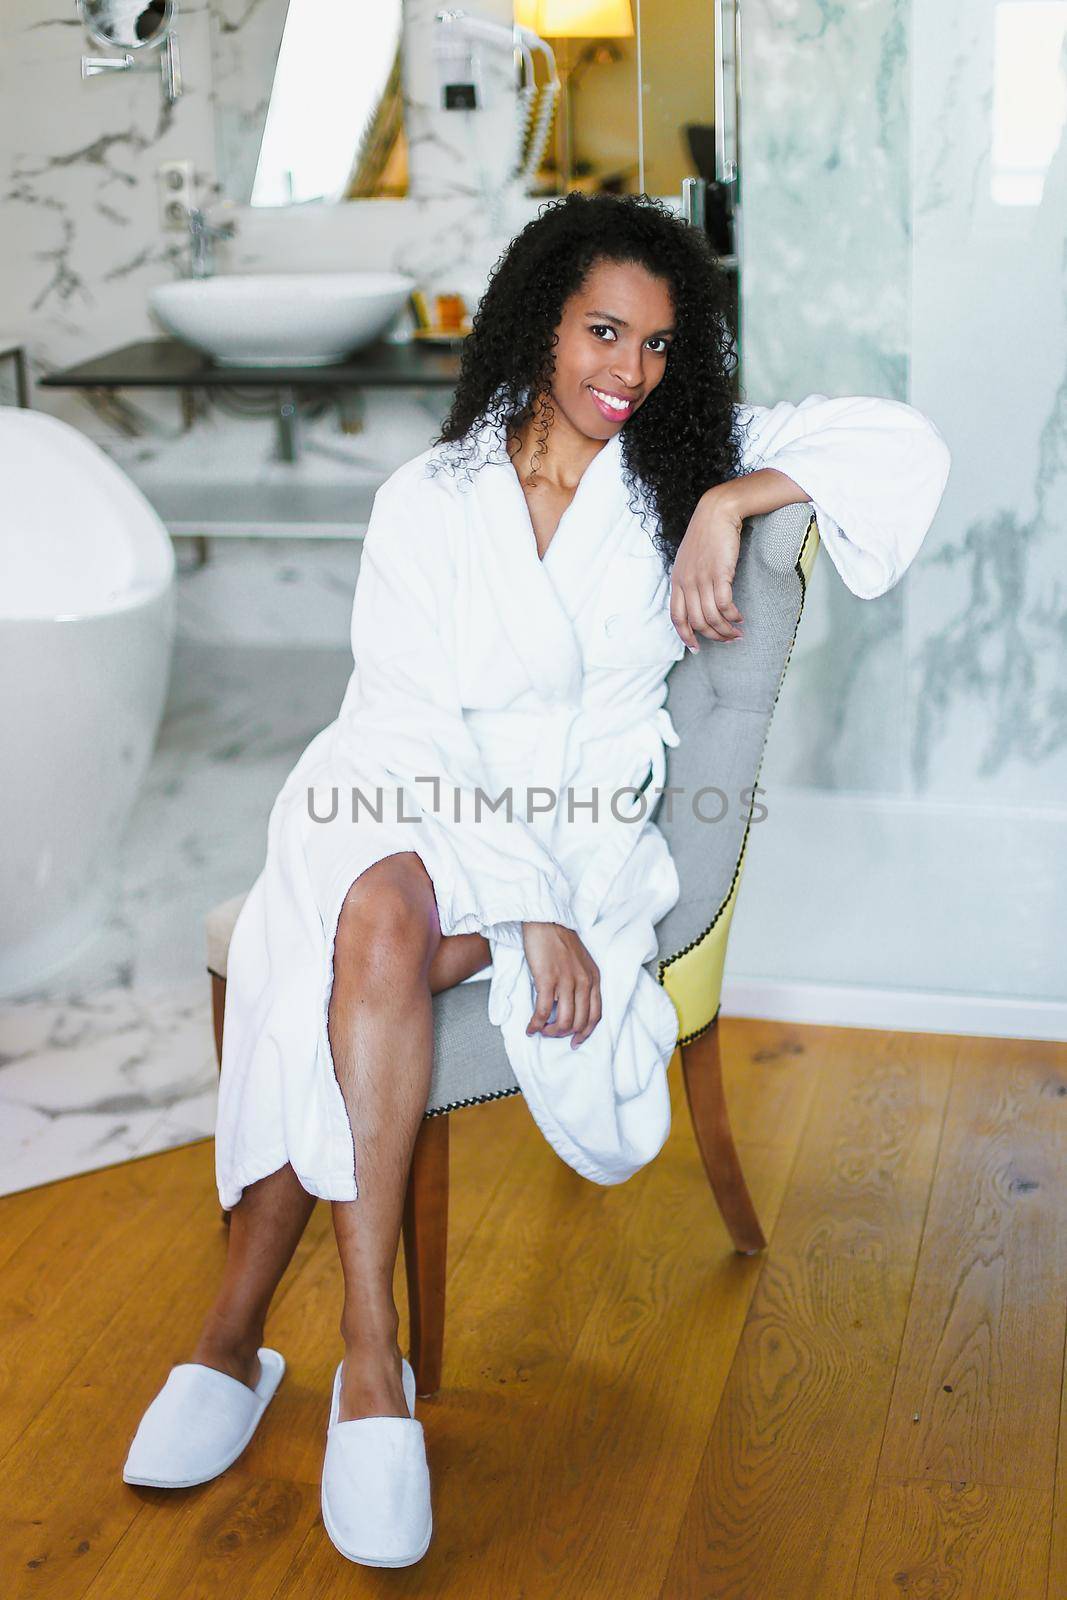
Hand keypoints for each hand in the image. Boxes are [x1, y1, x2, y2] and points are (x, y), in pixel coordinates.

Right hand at [521, 922, 601, 1049]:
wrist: (546, 922)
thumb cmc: (559, 941)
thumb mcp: (581, 962)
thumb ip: (582, 982)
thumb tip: (572, 1005)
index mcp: (593, 978)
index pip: (596, 1015)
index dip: (586, 1032)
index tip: (576, 1041)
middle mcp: (584, 982)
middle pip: (580, 1022)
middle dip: (565, 1034)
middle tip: (552, 1034)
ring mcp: (567, 982)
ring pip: (564, 1021)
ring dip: (551, 1032)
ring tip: (541, 1030)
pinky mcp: (548, 980)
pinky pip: (544, 1012)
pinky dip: (536, 1024)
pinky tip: (530, 1028)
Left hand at [670, 484, 745, 650]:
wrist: (717, 512)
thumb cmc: (707, 535)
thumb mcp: (689, 560)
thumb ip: (690, 580)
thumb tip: (698, 601)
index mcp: (676, 581)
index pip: (677, 618)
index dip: (686, 636)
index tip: (696, 648)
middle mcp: (686, 582)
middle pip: (697, 622)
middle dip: (713, 636)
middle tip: (728, 640)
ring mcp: (702, 578)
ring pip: (712, 617)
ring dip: (726, 630)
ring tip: (737, 633)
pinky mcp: (719, 573)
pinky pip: (725, 605)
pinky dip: (733, 616)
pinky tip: (740, 618)